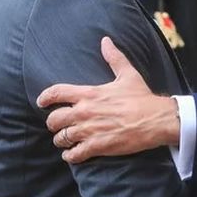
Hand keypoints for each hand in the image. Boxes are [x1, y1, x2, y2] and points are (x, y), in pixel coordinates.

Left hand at [38, 37, 179, 162]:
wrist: (155, 119)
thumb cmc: (141, 97)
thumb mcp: (127, 74)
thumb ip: (113, 57)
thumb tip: (106, 40)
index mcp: (89, 94)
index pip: (57, 93)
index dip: (45, 98)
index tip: (41, 102)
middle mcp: (84, 112)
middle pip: (54, 119)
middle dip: (53, 123)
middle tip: (57, 126)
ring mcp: (89, 130)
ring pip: (62, 138)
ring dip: (61, 140)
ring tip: (65, 141)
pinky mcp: (97, 146)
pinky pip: (74, 154)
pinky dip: (70, 156)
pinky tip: (71, 155)